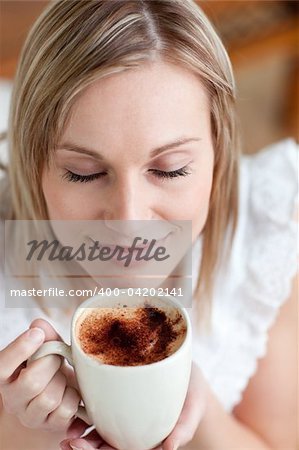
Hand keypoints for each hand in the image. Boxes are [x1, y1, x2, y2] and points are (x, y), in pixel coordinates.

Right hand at [0, 318, 80, 430]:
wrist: (57, 395)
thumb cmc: (49, 368)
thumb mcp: (46, 349)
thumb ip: (44, 336)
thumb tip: (39, 325)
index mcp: (6, 377)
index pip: (2, 366)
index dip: (19, 349)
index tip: (36, 334)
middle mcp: (13, 399)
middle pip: (32, 382)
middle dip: (51, 363)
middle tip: (57, 357)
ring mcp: (31, 416)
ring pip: (50, 398)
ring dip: (62, 381)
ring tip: (61, 376)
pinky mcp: (51, 426)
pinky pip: (65, 410)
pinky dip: (73, 396)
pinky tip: (69, 391)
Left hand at [60, 362, 206, 449]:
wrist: (190, 371)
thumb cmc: (193, 392)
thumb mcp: (194, 406)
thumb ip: (185, 426)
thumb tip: (170, 448)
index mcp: (150, 440)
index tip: (84, 447)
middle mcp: (135, 432)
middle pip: (109, 446)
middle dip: (88, 449)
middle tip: (70, 442)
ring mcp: (127, 417)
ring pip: (102, 432)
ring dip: (83, 435)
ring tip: (67, 432)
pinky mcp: (120, 399)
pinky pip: (102, 410)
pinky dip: (87, 413)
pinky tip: (75, 408)